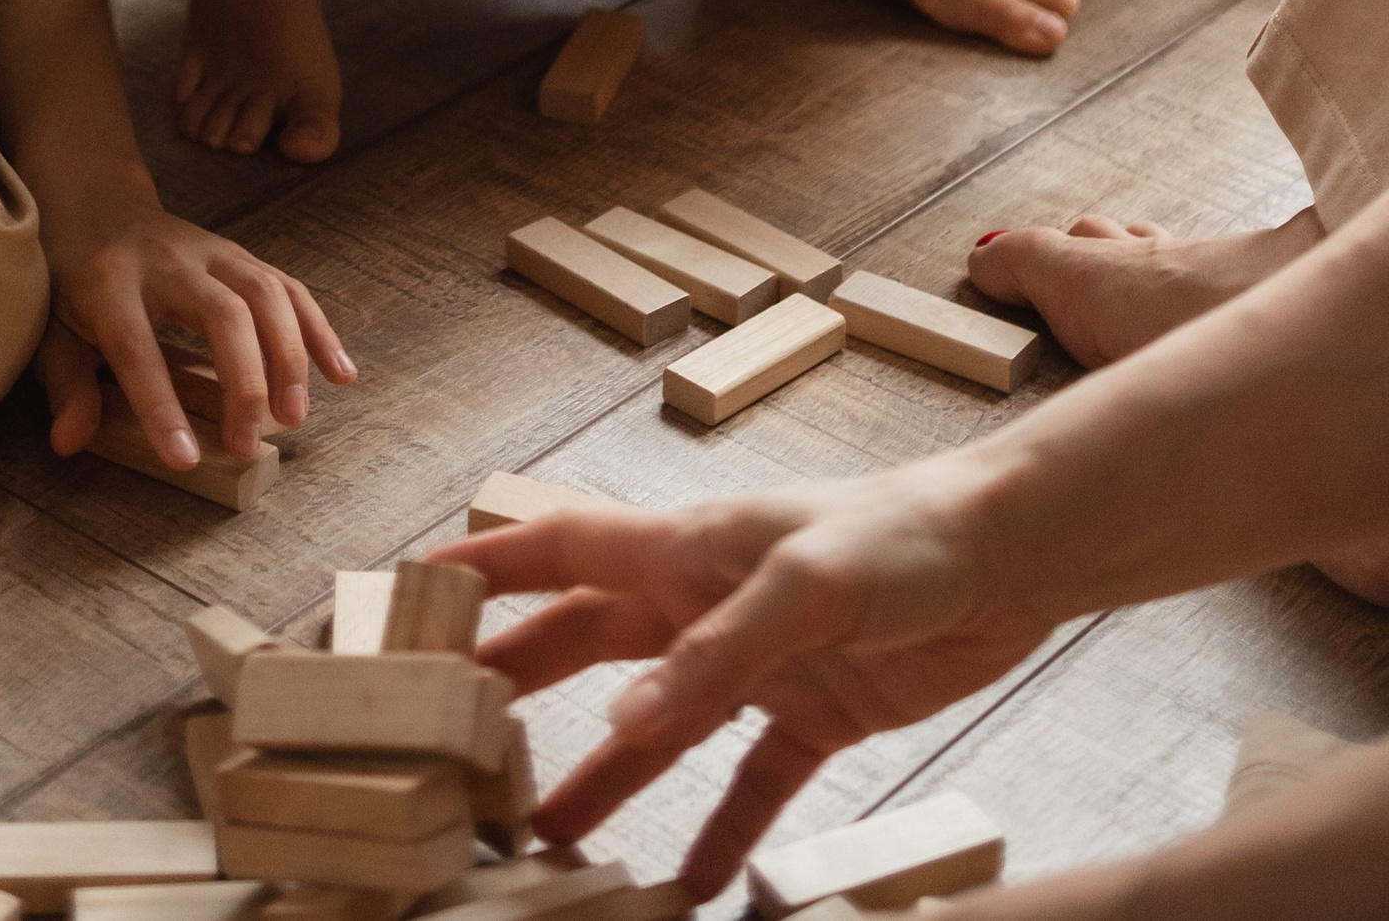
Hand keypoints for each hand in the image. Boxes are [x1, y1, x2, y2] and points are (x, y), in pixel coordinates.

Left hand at [35, 201, 353, 471]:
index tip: (185, 458)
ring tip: (294, 416)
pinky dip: (319, 330)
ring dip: (289, 355)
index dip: (160, 406)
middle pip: (222, 313)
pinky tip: (341, 373)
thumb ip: (65, 384)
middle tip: (247, 445)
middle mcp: (170, 262)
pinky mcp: (242, 256)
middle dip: (243, 381)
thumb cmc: (72, 278)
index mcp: (111, 284)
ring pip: (265, 293)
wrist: (98, 203)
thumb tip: (67, 444)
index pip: (138, 349)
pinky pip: (290, 288)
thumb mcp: (50, 328)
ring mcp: (213, 253)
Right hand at [447, 469, 1048, 898]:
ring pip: (655, 726)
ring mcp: (756, 661)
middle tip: (450, 731)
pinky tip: (689, 882)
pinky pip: (747, 784)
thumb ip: (715, 657)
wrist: (1008, 560)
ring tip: (543, 836)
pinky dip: (716, 830)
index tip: (411, 589)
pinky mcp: (814, 712)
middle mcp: (703, 601)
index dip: (485, 567)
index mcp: (684, 550)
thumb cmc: (903, 537)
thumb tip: (626, 725)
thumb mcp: (807, 586)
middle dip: (516, 682)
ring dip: (602, 776)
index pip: (558, 550)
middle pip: (586, 641)